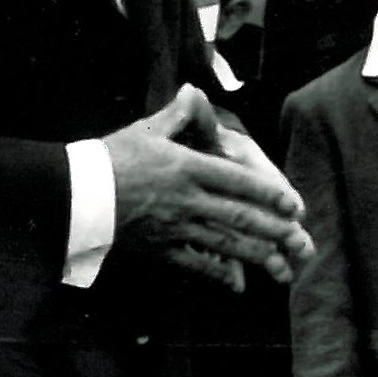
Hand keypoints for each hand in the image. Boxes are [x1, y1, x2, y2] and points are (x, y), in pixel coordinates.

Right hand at [105, 85, 311, 284]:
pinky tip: (238, 284)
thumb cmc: (112, 157)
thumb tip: (194, 91)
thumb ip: (178, 114)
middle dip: (273, 230)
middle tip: (301, 240)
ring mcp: (174, 227)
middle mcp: (186, 199)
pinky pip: (194, 264)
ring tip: (282, 266)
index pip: (237, 181)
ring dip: (256, 256)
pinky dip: (218, 274)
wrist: (76, 194)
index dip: (268, 193)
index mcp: (186, 167)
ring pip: (223, 244)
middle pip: (238, 217)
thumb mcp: (147, 130)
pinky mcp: (159, 249)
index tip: (293, 203)